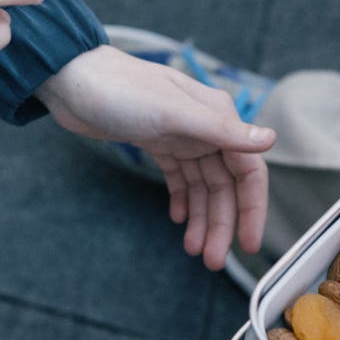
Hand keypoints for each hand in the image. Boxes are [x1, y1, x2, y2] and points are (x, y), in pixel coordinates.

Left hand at [36, 45, 276, 269]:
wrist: (70, 80)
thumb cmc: (121, 89)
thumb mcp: (173, 113)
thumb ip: (222, 131)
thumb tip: (269, 140)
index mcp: (218, 117)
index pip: (248, 171)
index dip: (252, 209)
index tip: (249, 243)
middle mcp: (206, 128)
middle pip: (226, 186)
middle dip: (222, 224)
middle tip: (213, 259)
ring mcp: (183, 137)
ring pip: (203, 188)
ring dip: (202, 219)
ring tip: (195, 250)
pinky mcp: (160, 143)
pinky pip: (181, 179)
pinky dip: (182, 201)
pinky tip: (178, 220)